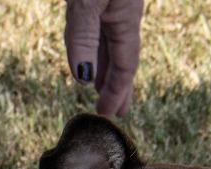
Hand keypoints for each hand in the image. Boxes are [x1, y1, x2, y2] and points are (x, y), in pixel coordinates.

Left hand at [65, 0, 144, 116]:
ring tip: (101, 89)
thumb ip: (84, 37)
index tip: (109, 115)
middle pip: (120, 57)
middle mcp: (123, 13)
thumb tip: (83, 79)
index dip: (117, 92)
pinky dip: (93, 48)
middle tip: (114, 112)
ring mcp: (111, 5)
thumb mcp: (87, 2)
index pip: (124, 65)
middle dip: (117, 86)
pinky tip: (90, 55)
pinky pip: (96, 28)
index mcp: (127, 18)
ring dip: (104, 68)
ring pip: (107, 44)